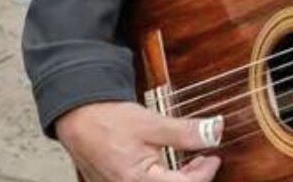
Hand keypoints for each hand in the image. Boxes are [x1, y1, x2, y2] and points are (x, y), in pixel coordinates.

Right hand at [56, 101, 222, 181]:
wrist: (77, 118)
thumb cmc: (107, 121)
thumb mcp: (152, 123)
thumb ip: (185, 133)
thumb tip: (215, 132)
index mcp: (139, 181)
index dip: (205, 173)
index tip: (213, 156)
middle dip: (193, 178)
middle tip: (204, 159)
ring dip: (178, 180)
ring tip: (189, 162)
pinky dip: (162, 179)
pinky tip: (167, 167)